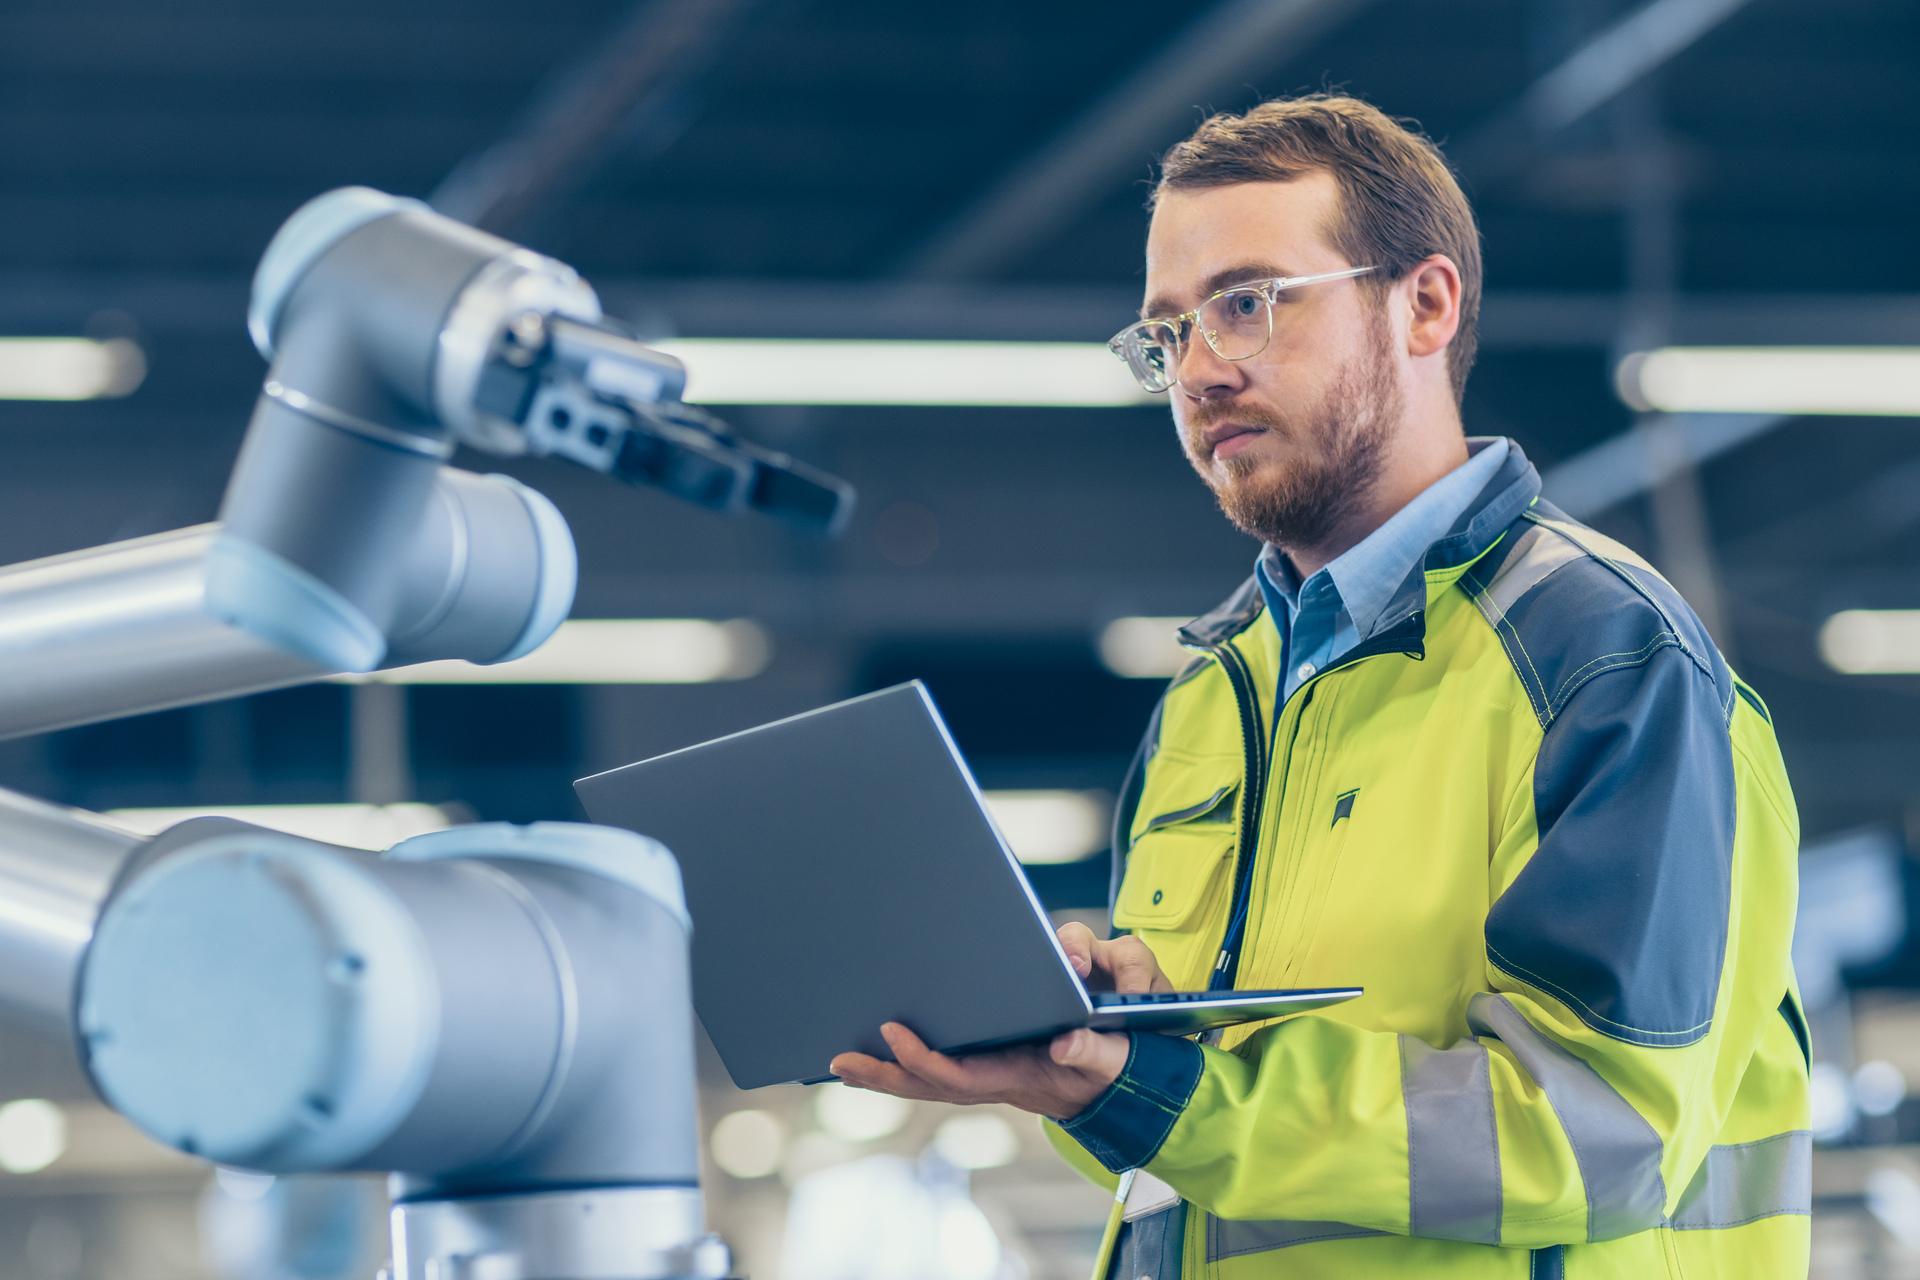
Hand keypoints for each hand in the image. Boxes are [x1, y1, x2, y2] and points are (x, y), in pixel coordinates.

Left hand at [828, 927, 1171, 1118]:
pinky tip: (880, 1051)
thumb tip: (1063, 1043)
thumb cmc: (1122, 1060)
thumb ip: (1093, 1048)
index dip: (922, 1057)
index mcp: (1020, 1076)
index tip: (891, 1032)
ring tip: (843, 1061)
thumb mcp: (1116, 1052)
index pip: (960, 1075)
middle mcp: (998, 1078)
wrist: (1132, 1080)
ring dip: (887, 1072)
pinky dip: (908, 1062)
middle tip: (836, 1062)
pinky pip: (940, 1067)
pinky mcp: (992, 1062)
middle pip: (930, 1083)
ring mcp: (991, 1073)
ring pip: (928, 1080)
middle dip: (884, 1074)